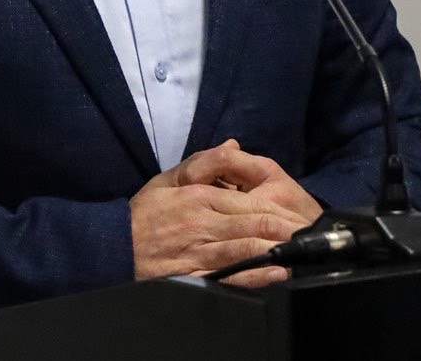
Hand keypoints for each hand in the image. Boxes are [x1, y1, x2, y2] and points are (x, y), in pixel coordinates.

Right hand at [129, 141, 317, 287]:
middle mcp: (203, 222)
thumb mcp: (168, 180)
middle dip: (286, 227)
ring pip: (248, 247)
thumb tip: (233, 145)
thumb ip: (202, 163)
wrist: (112, 247)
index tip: (297, 211)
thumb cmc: (141, 215)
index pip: (248, 199)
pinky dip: (257, 273)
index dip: (277, 207)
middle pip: (255, 222)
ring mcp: (200, 251)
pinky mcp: (196, 275)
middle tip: (308, 231)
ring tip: (299, 249)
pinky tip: (276, 271)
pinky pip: (232, 275)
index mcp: (198, 196)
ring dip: (278, 247)